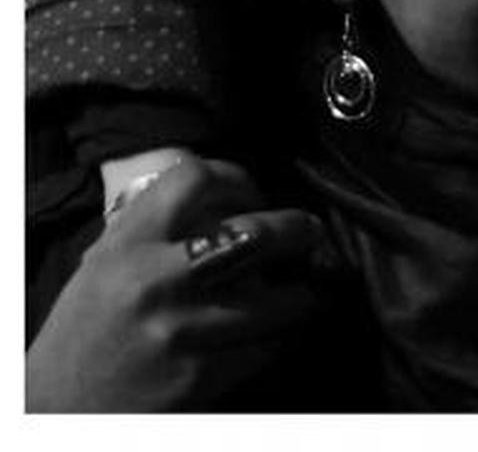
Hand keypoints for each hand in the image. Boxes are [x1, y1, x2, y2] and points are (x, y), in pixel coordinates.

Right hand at [27, 155, 336, 410]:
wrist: (56, 412)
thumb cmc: (85, 332)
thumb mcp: (105, 263)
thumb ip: (156, 228)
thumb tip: (228, 202)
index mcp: (127, 243)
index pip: (196, 178)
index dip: (238, 178)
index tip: (253, 193)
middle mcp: (155, 279)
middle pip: (254, 233)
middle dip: (295, 229)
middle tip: (309, 230)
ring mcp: (181, 330)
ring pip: (275, 297)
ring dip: (301, 291)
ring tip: (308, 286)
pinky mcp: (199, 378)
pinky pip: (265, 346)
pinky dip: (284, 335)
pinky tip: (283, 329)